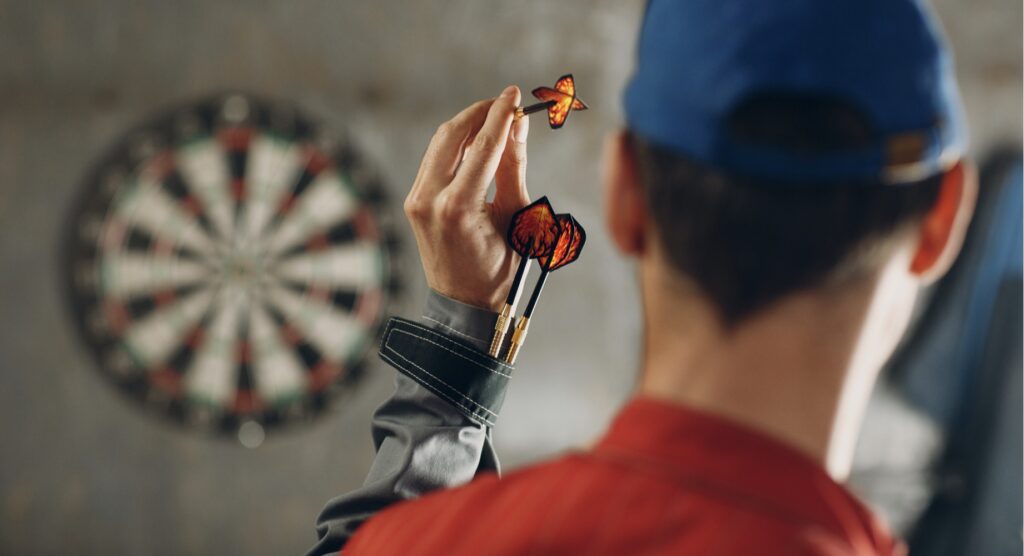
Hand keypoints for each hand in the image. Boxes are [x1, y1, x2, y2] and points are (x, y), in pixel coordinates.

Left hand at [404, 86, 530, 310]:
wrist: (465, 304)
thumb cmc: (500, 268)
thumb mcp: (517, 218)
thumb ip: (514, 167)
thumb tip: (519, 125)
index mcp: (458, 208)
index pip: (482, 147)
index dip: (501, 116)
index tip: (515, 94)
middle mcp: (429, 200)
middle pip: (452, 135)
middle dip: (480, 113)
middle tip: (505, 103)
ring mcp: (416, 200)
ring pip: (440, 144)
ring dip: (468, 126)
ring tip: (496, 120)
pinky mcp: (413, 201)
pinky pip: (434, 160)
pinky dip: (456, 145)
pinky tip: (477, 141)